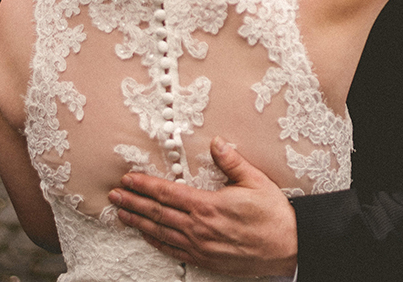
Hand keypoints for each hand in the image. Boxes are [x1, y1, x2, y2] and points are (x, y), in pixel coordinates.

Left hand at [109, 137, 297, 276]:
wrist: (288, 247)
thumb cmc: (274, 214)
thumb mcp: (256, 181)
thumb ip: (232, 162)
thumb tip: (215, 142)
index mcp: (208, 206)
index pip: (167, 193)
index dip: (144, 186)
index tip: (128, 179)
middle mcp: (199, 228)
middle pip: (157, 214)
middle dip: (133, 203)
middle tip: (113, 195)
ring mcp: (200, 246)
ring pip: (160, 233)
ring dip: (138, 222)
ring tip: (121, 214)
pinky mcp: (205, 259)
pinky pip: (173, 251)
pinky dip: (156, 242)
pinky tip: (146, 236)